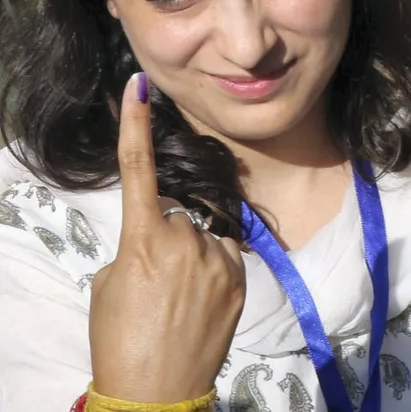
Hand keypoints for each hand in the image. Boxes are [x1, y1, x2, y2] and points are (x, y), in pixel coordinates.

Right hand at [88, 72, 246, 401]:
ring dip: (192, 255)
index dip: (136, 125)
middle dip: (165, 236)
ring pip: (202, 237)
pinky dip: (212, 270)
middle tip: (154, 284)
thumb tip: (159, 235)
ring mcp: (218, 258)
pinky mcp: (240, 276)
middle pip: (176, 215)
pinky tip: (200, 304)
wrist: (156, 389)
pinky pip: (224, 256)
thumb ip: (138, 245)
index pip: (139, 170)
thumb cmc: (120, 337)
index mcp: (144, 238)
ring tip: (178, 301)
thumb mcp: (112, 282)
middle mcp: (185, 239)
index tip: (139, 87)